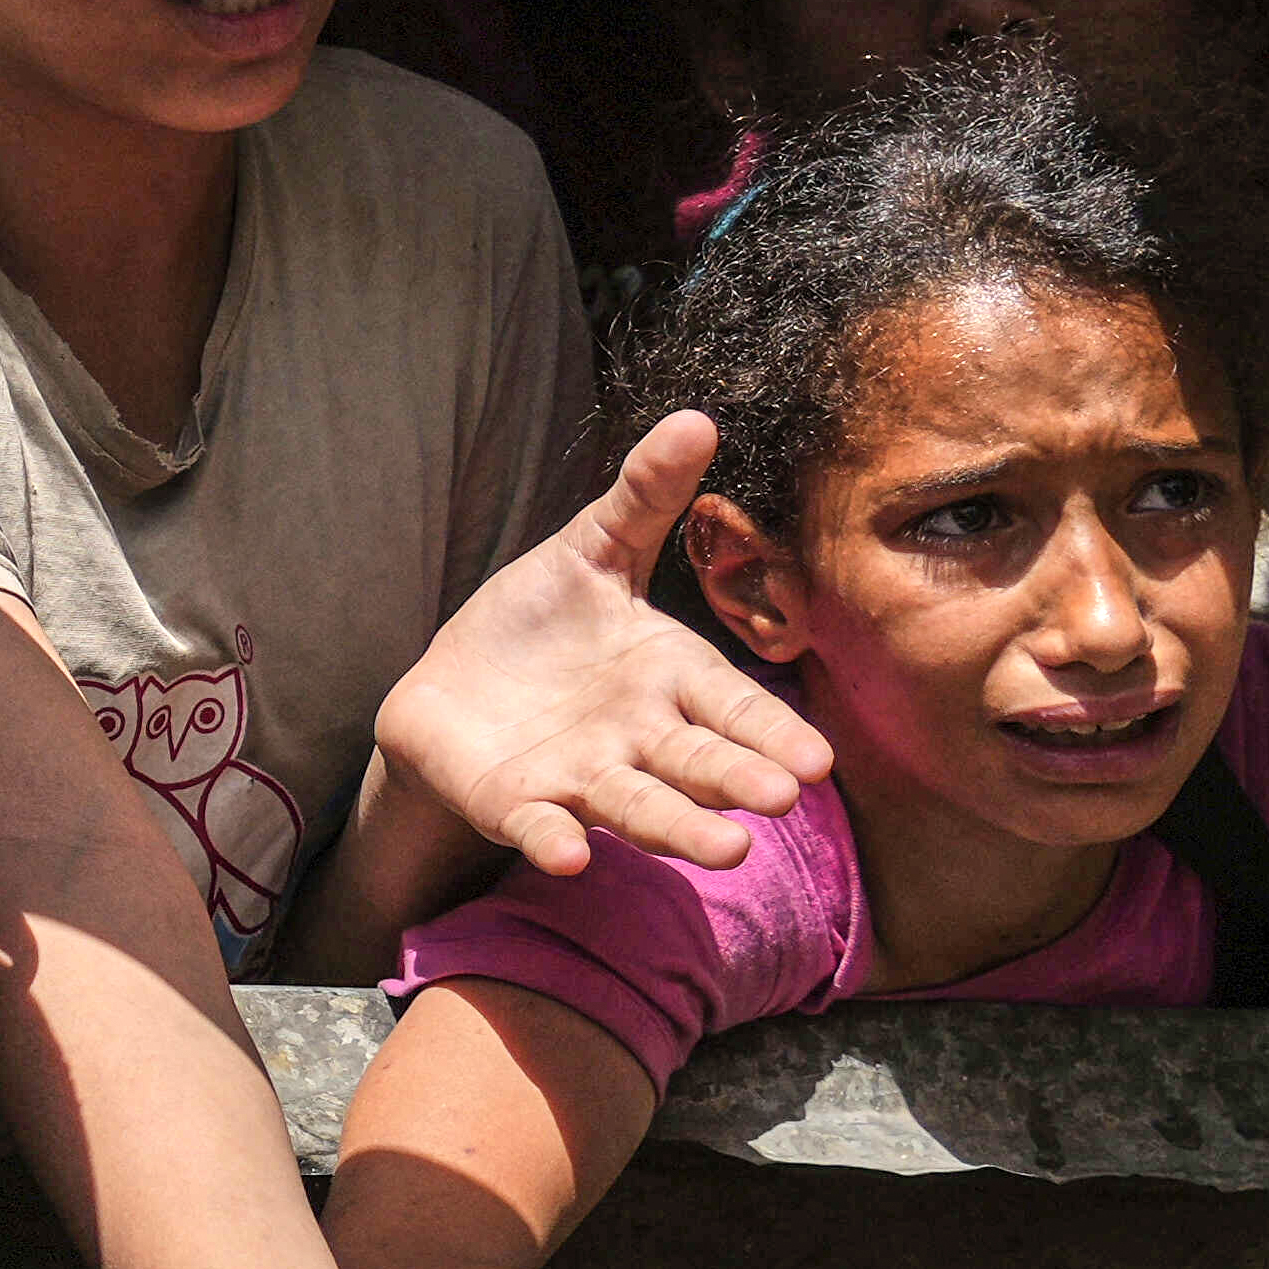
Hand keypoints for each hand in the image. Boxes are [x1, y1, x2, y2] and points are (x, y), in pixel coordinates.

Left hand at [373, 412, 835, 883]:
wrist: (454, 691)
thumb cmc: (540, 625)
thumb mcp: (589, 552)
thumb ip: (643, 498)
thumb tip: (696, 416)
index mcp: (669, 678)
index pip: (732, 706)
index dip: (772, 731)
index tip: (815, 762)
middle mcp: (639, 738)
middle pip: (697, 762)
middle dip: (737, 781)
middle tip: (779, 800)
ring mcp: (581, 778)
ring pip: (638, 806)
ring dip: (677, 828)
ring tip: (725, 852)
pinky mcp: (518, 805)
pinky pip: (539, 825)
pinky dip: (554, 838)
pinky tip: (569, 851)